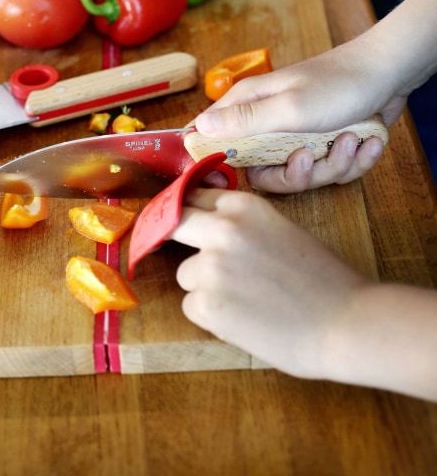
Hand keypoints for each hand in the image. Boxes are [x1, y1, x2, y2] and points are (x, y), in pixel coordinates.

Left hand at [173, 187, 370, 378]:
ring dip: (204, 287)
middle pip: (174, 223)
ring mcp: (210, 266)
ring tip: (246, 301)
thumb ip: (242, 224)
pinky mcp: (206, 304)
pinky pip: (193, 306)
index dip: (193, 213)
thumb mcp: (280, 229)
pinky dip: (212, 316)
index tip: (189, 224)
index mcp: (244, 205)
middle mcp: (222, 228)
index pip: (195, 197)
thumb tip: (208, 223)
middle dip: (180, 239)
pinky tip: (245, 321)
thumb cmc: (324, 279)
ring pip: (185, 273)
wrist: (347, 323)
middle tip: (200, 258)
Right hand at [192, 39, 398, 192]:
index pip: (213, 139)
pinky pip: (330, 171)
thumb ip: (244, 122)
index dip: (219, 163)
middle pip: (265, 172)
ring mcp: (298, 134)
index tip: (232, 177)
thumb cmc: (338, 84)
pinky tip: (364, 140)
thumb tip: (195, 128)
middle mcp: (269, 121)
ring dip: (333, 164)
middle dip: (298, 173)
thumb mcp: (288, 108)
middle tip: (311, 154)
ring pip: (303, 175)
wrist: (388, 74)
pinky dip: (353, 160)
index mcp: (250, 106)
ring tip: (350, 138)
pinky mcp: (325, 144)